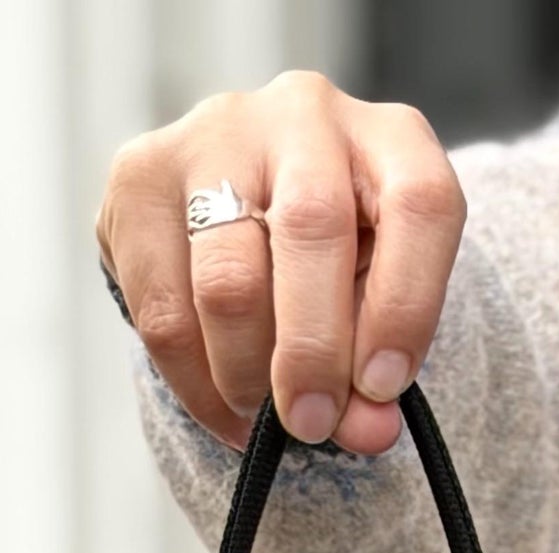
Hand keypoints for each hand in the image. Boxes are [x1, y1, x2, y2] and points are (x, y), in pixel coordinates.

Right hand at [96, 71, 464, 454]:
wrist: (238, 217)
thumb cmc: (328, 268)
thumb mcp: (372, 312)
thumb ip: (375, 374)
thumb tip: (366, 431)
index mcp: (390, 137)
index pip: (418, 204)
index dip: (405, 306)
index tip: (382, 388)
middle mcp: (304, 114)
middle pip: (311, 227)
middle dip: (312, 351)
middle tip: (311, 423)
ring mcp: (215, 133)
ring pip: (228, 275)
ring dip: (245, 373)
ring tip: (258, 414)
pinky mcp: (140, 175)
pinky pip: (161, 306)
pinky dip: (193, 381)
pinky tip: (220, 407)